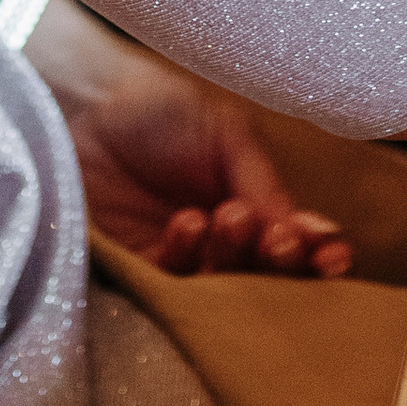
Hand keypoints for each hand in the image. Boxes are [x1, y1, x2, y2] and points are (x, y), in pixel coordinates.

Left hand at [27, 0, 352, 279]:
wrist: (78, 110)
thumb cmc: (154, 114)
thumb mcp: (224, 132)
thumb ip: (263, 183)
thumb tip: (299, 237)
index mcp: (255, 210)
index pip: (300, 246)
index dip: (321, 255)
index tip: (328, 253)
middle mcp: (224, 250)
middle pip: (271, 282)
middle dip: (284, 266)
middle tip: (279, 240)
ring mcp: (183, 272)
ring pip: (227, 294)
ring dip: (238, 260)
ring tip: (230, 217)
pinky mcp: (138, 283)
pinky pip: (174, 289)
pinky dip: (188, 259)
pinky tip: (187, 222)